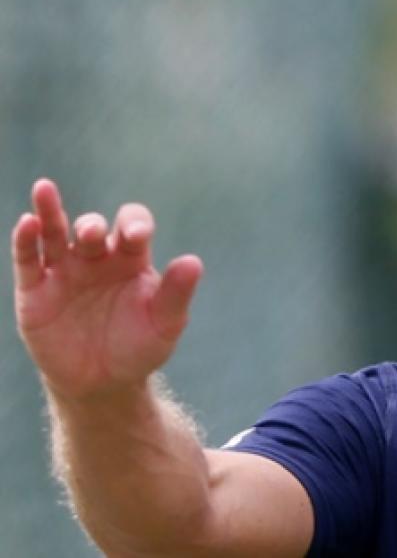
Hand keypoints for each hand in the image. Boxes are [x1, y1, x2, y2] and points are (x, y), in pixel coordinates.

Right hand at [11, 179, 202, 400]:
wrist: (104, 383)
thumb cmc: (139, 347)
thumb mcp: (164, 324)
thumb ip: (176, 293)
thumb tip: (193, 261)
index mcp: (131, 259)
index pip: (133, 226)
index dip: (134, 223)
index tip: (137, 236)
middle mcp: (97, 258)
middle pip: (93, 228)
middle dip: (93, 227)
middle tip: (94, 235)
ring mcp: (64, 272)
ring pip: (54, 233)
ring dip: (50, 213)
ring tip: (45, 189)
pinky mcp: (36, 291)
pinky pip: (28, 259)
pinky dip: (25, 240)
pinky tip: (27, 223)